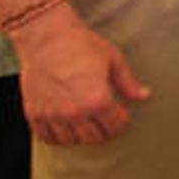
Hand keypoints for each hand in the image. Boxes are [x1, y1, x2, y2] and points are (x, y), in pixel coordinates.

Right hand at [8, 4, 149, 144]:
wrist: (46, 37)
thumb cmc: (80, 44)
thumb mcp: (113, 60)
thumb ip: (129, 82)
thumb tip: (144, 96)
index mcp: (98, 100)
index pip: (115, 126)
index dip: (121, 120)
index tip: (120, 113)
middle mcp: (75, 113)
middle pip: (94, 138)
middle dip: (103, 130)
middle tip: (104, 118)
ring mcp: (52, 115)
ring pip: (71, 141)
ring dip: (81, 134)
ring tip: (85, 120)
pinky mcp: (34, 113)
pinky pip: (47, 137)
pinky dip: (57, 135)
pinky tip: (64, 125)